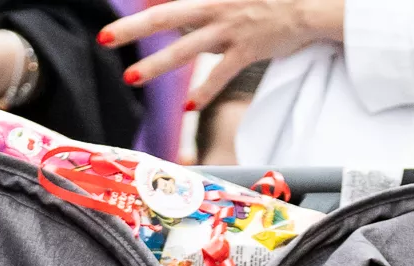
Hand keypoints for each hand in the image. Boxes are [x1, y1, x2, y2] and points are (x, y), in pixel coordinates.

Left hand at [100, 0, 344, 103]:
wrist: (309, 5)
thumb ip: (209, 2)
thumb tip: (182, 8)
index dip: (144, 4)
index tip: (122, 10)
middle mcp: (217, 6)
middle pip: (166, 17)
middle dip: (133, 28)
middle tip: (104, 37)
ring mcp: (231, 30)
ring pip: (186, 50)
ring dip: (156, 65)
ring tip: (131, 76)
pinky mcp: (247, 50)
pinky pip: (221, 75)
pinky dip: (204, 92)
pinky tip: (187, 108)